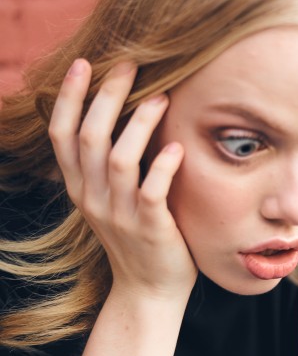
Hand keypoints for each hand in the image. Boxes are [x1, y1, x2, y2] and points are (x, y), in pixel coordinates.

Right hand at [49, 60, 197, 301]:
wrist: (150, 291)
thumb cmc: (139, 237)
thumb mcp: (112, 199)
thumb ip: (109, 164)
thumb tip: (123, 116)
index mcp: (80, 187)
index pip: (61, 135)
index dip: (68, 97)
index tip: (82, 63)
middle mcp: (92, 198)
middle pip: (89, 137)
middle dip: (107, 96)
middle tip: (130, 66)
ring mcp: (120, 215)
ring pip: (119, 160)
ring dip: (139, 124)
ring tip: (161, 98)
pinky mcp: (150, 229)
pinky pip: (151, 193)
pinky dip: (163, 167)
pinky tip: (178, 148)